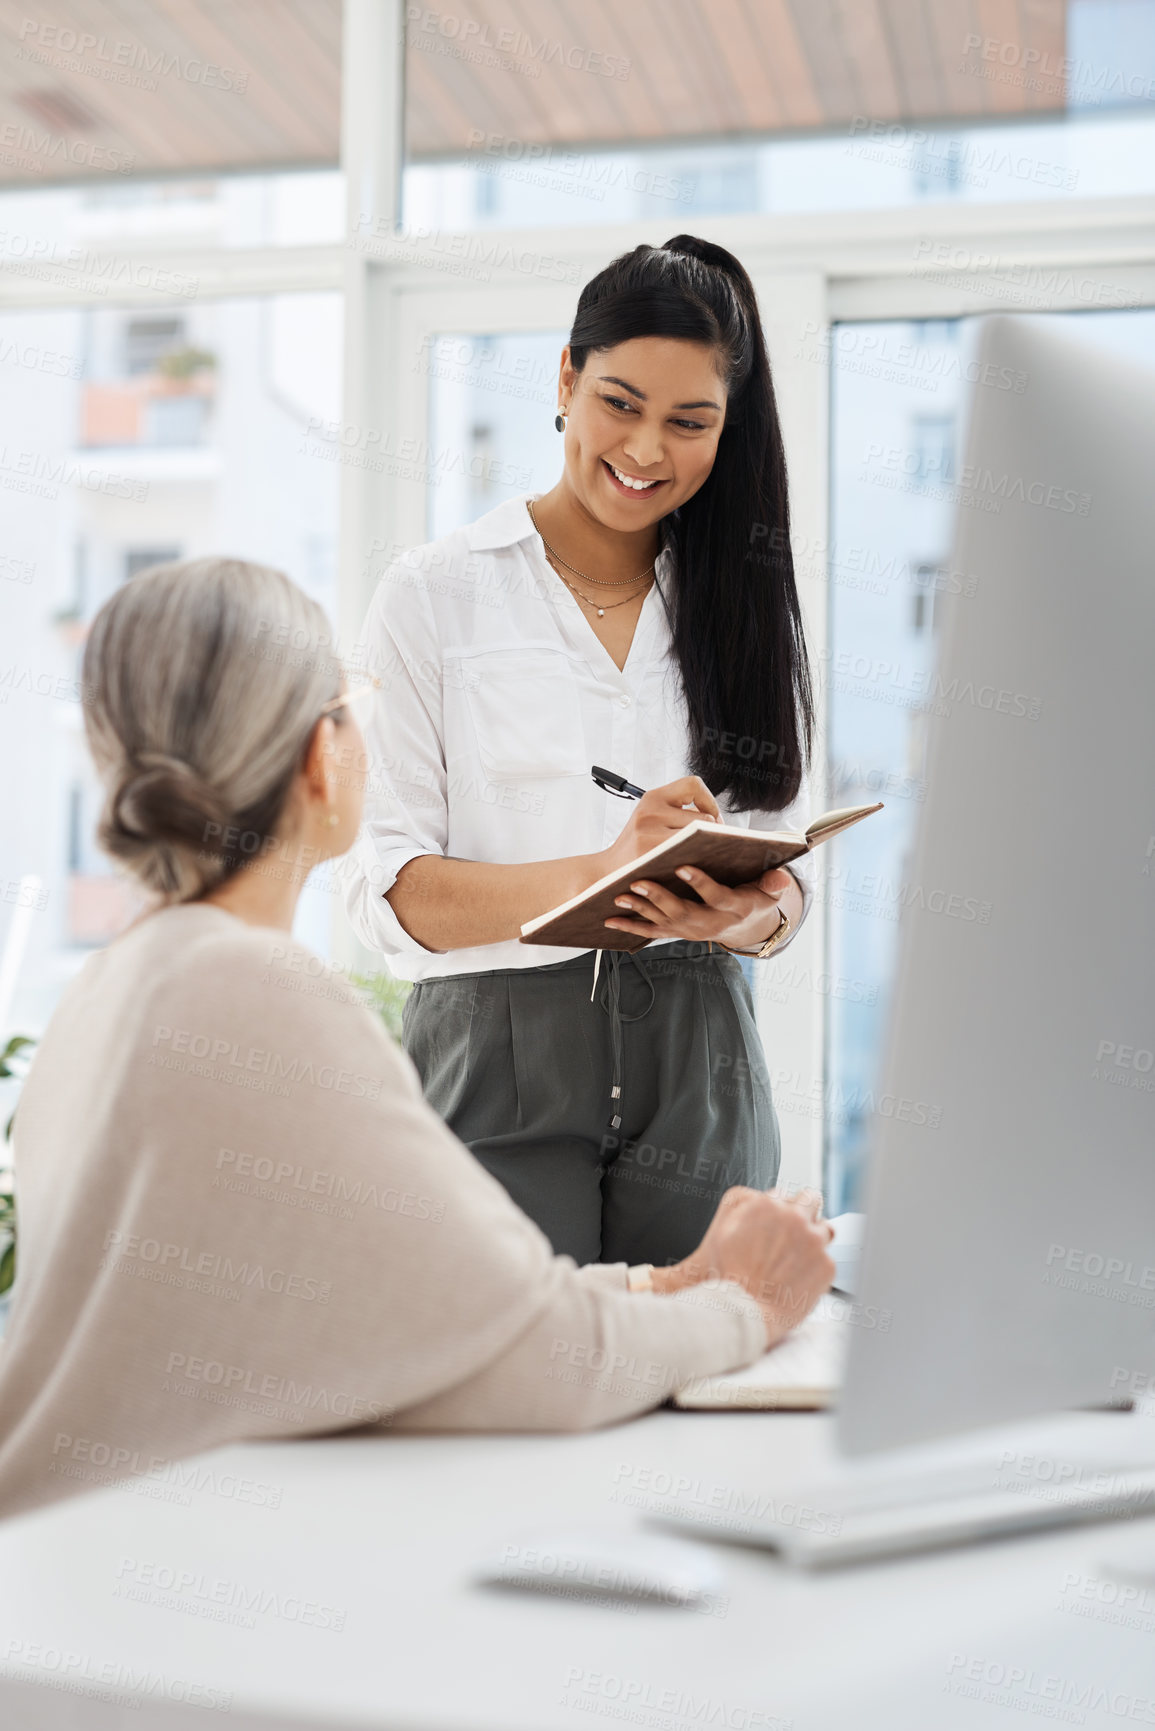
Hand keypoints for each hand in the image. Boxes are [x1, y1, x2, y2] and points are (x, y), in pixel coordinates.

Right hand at [597, 776, 720, 880]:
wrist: (607, 872)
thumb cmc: (636, 847)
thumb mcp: (650, 818)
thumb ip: (677, 811)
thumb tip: (719, 820)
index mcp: (652, 798)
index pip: (693, 784)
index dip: (709, 800)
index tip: (710, 818)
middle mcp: (650, 812)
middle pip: (702, 817)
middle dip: (711, 832)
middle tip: (710, 844)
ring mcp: (649, 834)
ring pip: (698, 836)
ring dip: (704, 847)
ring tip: (701, 855)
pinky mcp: (650, 855)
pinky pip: (688, 854)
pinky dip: (696, 860)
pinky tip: (693, 866)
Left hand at [604, 862, 794, 950]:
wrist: (742, 927)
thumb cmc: (753, 899)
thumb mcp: (768, 892)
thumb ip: (773, 884)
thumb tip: (780, 877)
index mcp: (732, 909)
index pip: (716, 896)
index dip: (700, 884)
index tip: (683, 865)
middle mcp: (709, 924)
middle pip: (682, 913)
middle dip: (659, 898)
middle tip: (639, 881)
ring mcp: (690, 931)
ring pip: (662, 922)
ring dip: (640, 910)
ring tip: (620, 895)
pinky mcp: (675, 933)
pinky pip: (650, 932)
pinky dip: (630, 926)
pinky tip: (609, 919)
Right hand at [654, 1187, 835, 1347]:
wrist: (746, 1311)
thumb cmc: (730, 1276)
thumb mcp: (723, 1233)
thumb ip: (745, 1210)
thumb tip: (761, 1201)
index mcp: (768, 1205)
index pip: (783, 1194)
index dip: (779, 1208)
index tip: (778, 1221)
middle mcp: (795, 1218)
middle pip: (811, 1198)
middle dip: (805, 1209)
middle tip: (797, 1225)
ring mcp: (815, 1241)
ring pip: (825, 1227)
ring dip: (814, 1235)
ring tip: (799, 1255)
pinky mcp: (827, 1265)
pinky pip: (827, 1258)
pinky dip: (816, 1265)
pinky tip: (799, 1277)